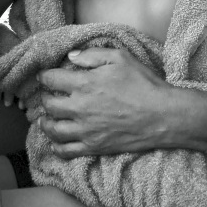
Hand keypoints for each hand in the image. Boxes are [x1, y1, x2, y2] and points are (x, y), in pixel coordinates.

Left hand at [36, 47, 171, 157]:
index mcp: (85, 84)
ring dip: (46, 122)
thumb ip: (92, 55)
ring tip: (46, 118)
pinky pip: (67, 151)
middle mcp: (80, 108)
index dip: (44, 76)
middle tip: (47, 95)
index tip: (44, 76)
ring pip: (53, 129)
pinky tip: (56, 141)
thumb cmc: (143, 84)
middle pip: (49, 105)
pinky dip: (57, 146)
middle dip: (44, 98)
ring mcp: (86, 130)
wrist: (162, 115)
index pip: (51, 80)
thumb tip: (71, 57)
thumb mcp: (120, 58)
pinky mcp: (94, 147)